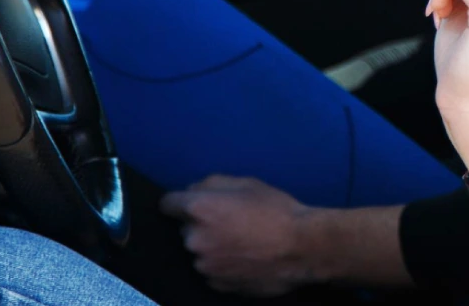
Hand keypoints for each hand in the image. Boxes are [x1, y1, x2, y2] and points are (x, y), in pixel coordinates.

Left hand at [159, 175, 328, 295]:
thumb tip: (194, 190)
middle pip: (186, 228)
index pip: (168, 204)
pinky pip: (211, 269)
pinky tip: (244, 257)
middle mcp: (193, 239)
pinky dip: (222, 263)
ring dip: (211, 245)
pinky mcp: (216, 285)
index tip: (192, 203)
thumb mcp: (247, 183)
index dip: (180, 201)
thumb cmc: (276, 209)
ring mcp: (203, 266)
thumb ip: (213, 183)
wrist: (300, 248)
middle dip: (201, 224)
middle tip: (229, 221)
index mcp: (199, 210)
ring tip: (240, 241)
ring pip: (199, 250)